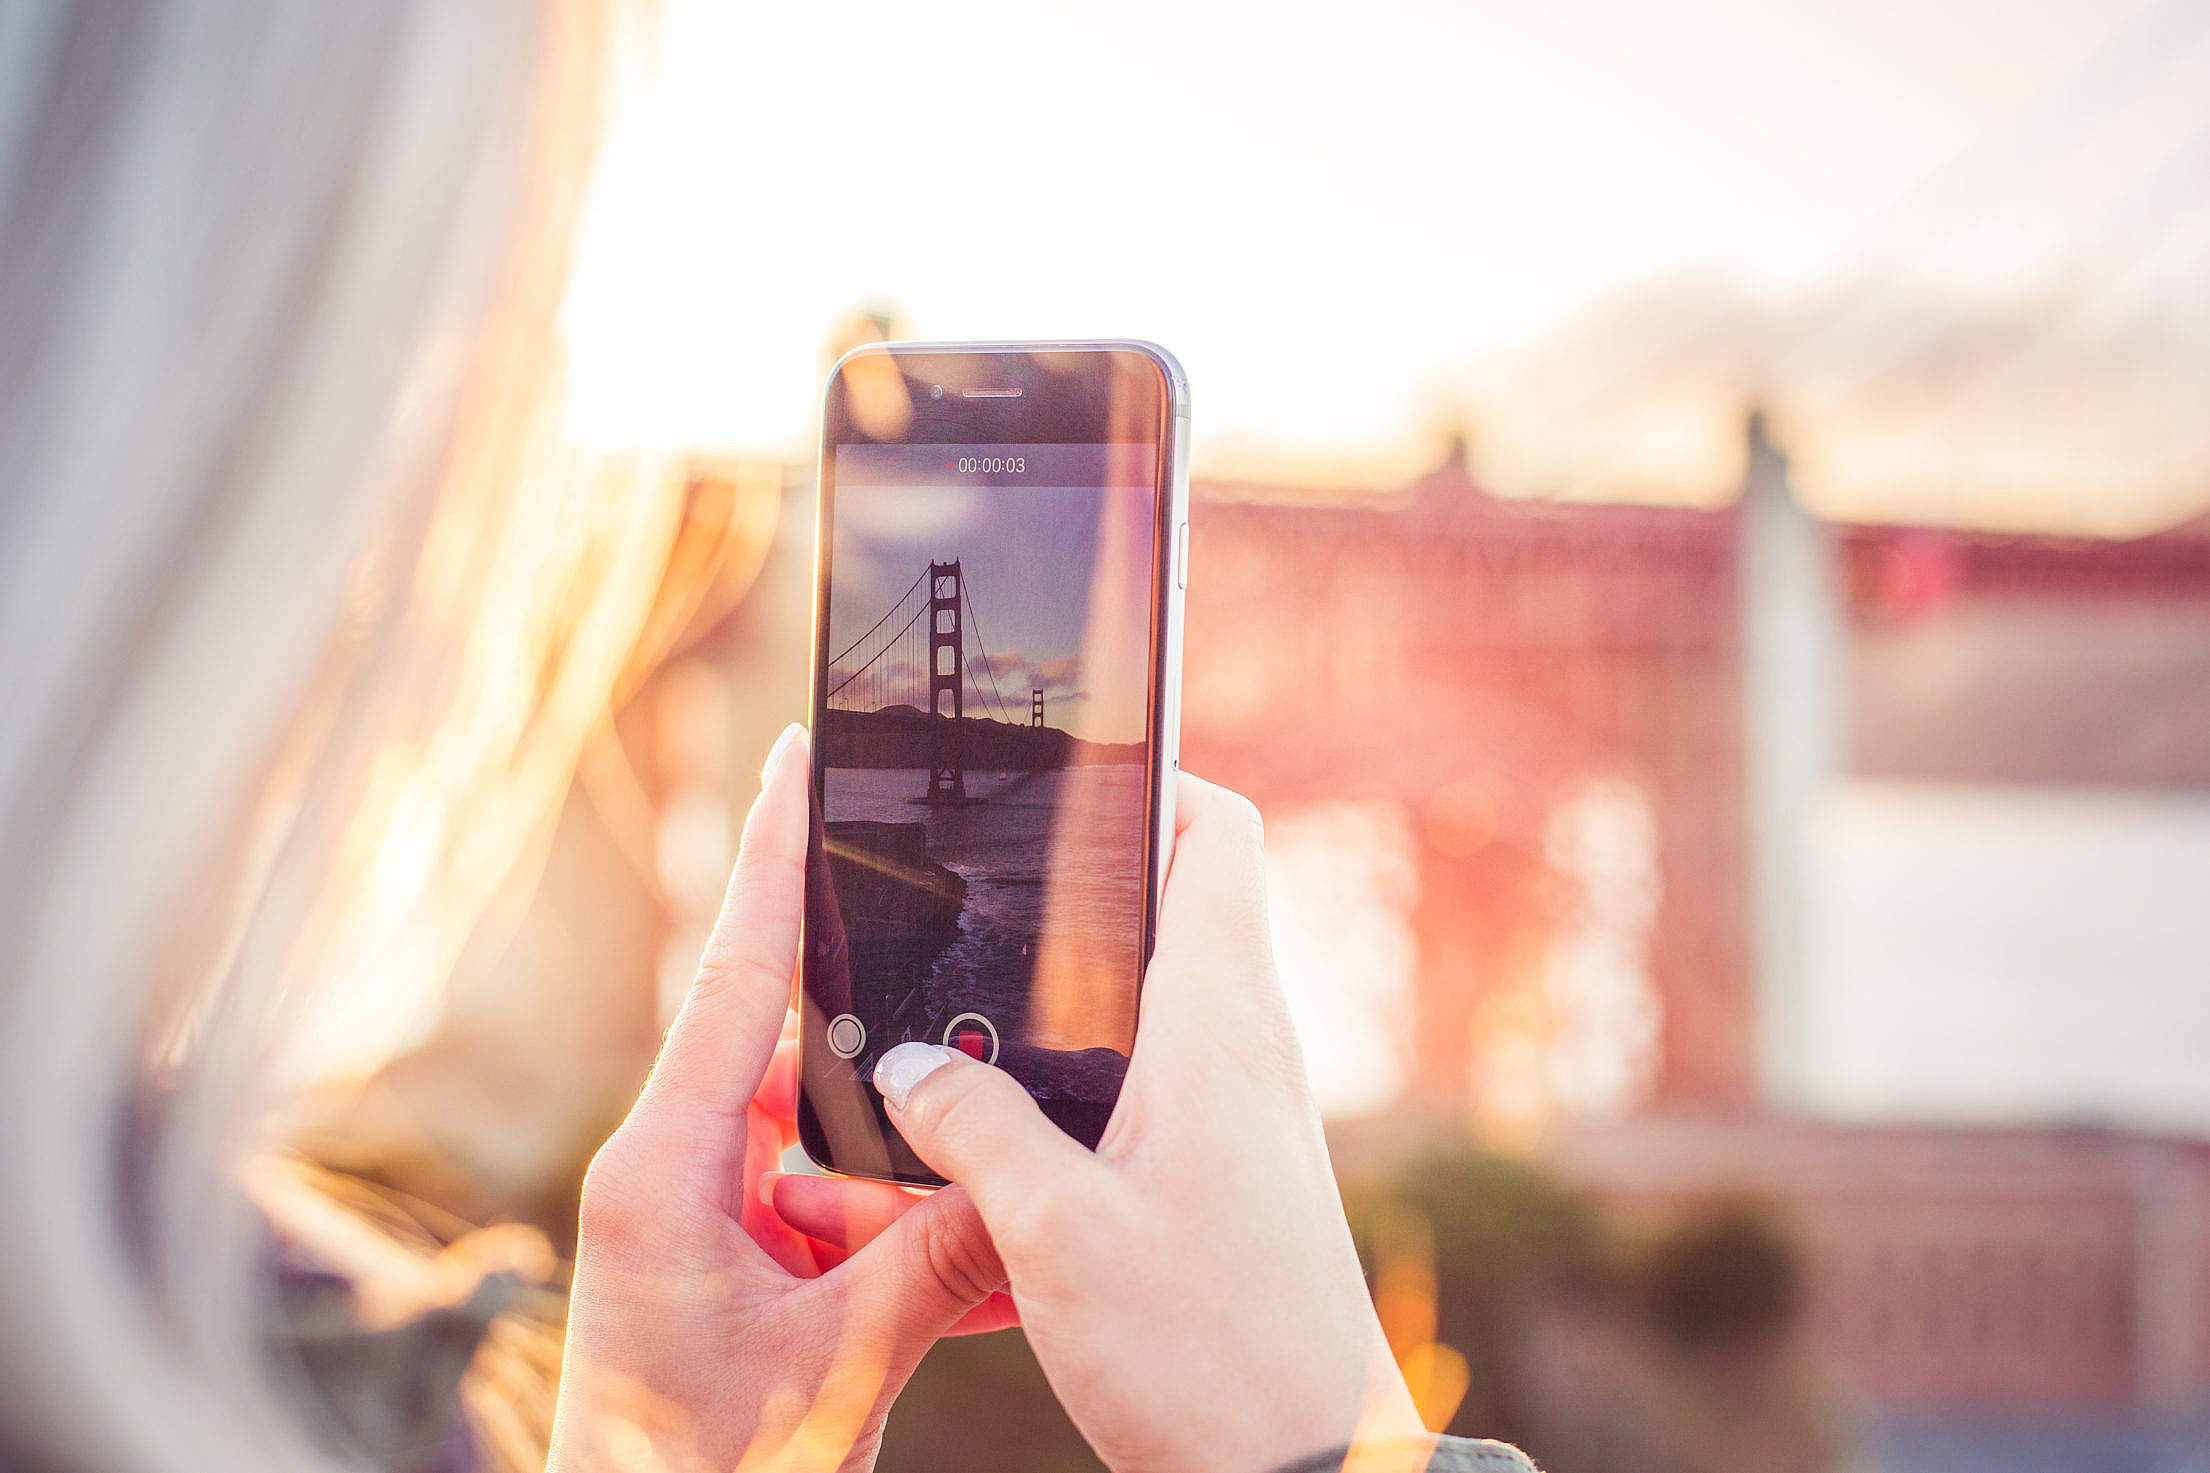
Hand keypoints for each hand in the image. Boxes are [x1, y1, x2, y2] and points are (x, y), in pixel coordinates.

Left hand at [549, 726, 1010, 1472]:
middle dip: (880, 1011)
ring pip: (831, 1126)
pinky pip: (836, 1197)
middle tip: (952, 939)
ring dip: (905, 1145)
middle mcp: (679, 1171)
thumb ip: (933, 1262)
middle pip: (793, 1037)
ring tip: (959, 1176)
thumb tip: (1028, 1177)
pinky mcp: (743, 1257)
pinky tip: (962, 1243)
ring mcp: (710, 1214)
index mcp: (664, 1170)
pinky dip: (900, 1211)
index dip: (773, 861)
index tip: (795, 761)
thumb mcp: (835, 1367)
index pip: (735, 979)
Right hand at [812, 773, 1430, 1472]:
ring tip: (967, 1001)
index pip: (1219, 835)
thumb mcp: (1057, 1233)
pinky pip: (1153, 1078)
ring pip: (1154, 997)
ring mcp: (1243, 1112)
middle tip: (980, 884)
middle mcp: (1245, 1051)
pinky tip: (1004, 1123)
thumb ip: (973, 1127)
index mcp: (1219, 1026)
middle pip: (1177, 904)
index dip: (1153, 776)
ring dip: (1075, 988)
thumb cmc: (1206, 1351)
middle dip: (1080, 883)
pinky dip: (1084, 1073)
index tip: (1063, 767)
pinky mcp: (1228, 1171)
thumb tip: (908, 1064)